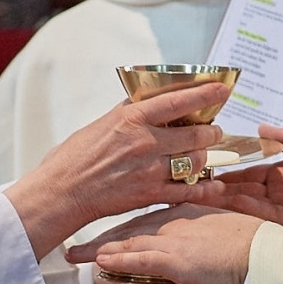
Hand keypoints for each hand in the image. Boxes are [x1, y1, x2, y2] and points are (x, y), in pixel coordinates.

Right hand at [6, 81, 227, 258]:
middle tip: (214, 129)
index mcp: (131, 119)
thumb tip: (148, 101)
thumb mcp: (101, 124)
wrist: (61, 192)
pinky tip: (213, 186)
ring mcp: (149, 170)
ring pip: (196, 161)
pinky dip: (204, 189)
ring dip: (205, 157)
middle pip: (195, 134)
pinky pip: (187, 191)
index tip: (222, 88)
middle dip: (211, 132)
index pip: (178, 101)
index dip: (205, 94)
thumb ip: (129, 114)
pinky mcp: (150, 195)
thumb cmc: (74, 158)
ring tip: (204, 154)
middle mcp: (145, 142)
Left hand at [68, 204, 260, 283]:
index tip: (108, 232)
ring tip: (76, 255)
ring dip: (100, 249)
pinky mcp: (177, 257)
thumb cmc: (258, 255)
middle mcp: (179, 221)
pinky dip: (118, 260)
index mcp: (191, 215)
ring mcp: (176, 237)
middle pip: (132, 227)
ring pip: (128, 241)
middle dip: (104, 236)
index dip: (125, 227)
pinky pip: (139, 258)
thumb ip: (214, 268)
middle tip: (79, 243)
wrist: (270, 254)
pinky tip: (100, 263)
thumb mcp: (228, 256)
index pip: (149, 220)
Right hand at [191, 126, 282, 241]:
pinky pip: (266, 218)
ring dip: (227, 202)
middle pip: (244, 190)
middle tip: (193, 188)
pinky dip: (247, 212)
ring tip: (201, 197)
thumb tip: (260, 127)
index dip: (229, 172)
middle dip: (220, 190)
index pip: (250, 171)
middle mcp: (281, 191)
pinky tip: (228, 206)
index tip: (206, 170)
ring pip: (250, 205)